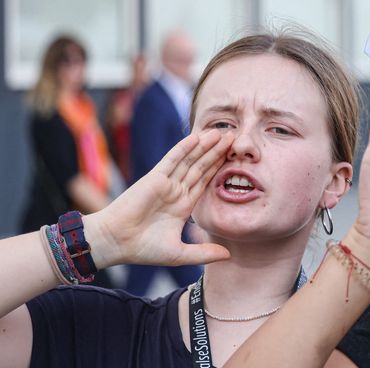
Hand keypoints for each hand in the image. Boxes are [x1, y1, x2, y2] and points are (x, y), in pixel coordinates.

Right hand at [87, 130, 233, 268]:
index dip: (219, 170)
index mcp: (183, 206)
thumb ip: (204, 253)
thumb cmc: (142, 249)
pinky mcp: (154, 178)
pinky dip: (184, 148)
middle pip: (201, 167)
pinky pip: (172, 160)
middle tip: (235, 138)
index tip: (235, 159)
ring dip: (205, 146)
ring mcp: (166, 183)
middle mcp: (176, 192)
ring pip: (190, 160)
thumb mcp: (180, 254)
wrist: (115, 243)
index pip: (205, 183)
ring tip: (222, 132)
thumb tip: (228, 256)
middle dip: (217, 153)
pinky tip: (197, 137)